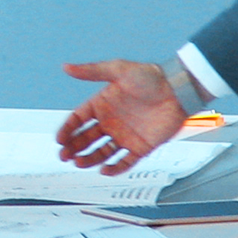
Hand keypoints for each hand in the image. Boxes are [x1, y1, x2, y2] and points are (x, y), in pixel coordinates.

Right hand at [57, 60, 186, 174]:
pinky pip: (125, 161)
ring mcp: (125, 135)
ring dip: (89, 159)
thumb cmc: (151, 77)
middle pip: (86, 139)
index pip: (78, 119)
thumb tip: (66, 67)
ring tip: (80, 163)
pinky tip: (104, 170)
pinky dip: (115, 168)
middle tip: (65, 156)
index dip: (68, 130)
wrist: (178, 90)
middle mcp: (111, 121)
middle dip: (74, 148)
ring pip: (102, 152)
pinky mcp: (140, 147)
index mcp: (102, 104)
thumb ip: (91, 71)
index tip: (60, 139)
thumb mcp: (118, 70)